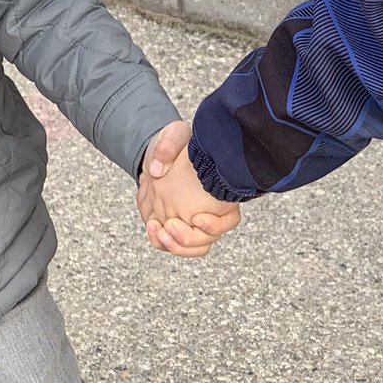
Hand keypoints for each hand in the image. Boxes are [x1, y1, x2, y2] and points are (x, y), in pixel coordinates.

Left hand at [137, 124, 240, 257]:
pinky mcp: (178, 227)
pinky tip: (153, 228)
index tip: (197, 219)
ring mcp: (195, 224)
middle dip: (188, 239)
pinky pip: (174, 245)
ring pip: (194, 248)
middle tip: (170, 225)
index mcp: (221, 193)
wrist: (161, 156)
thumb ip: (169, 143)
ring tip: (159, 230)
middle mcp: (212, 213)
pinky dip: (162, 243)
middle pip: (208, 240)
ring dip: (176, 246)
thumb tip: (157, 169)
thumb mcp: (174, 134)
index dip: (216, 226)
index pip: (229, 220)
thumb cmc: (177, 144)